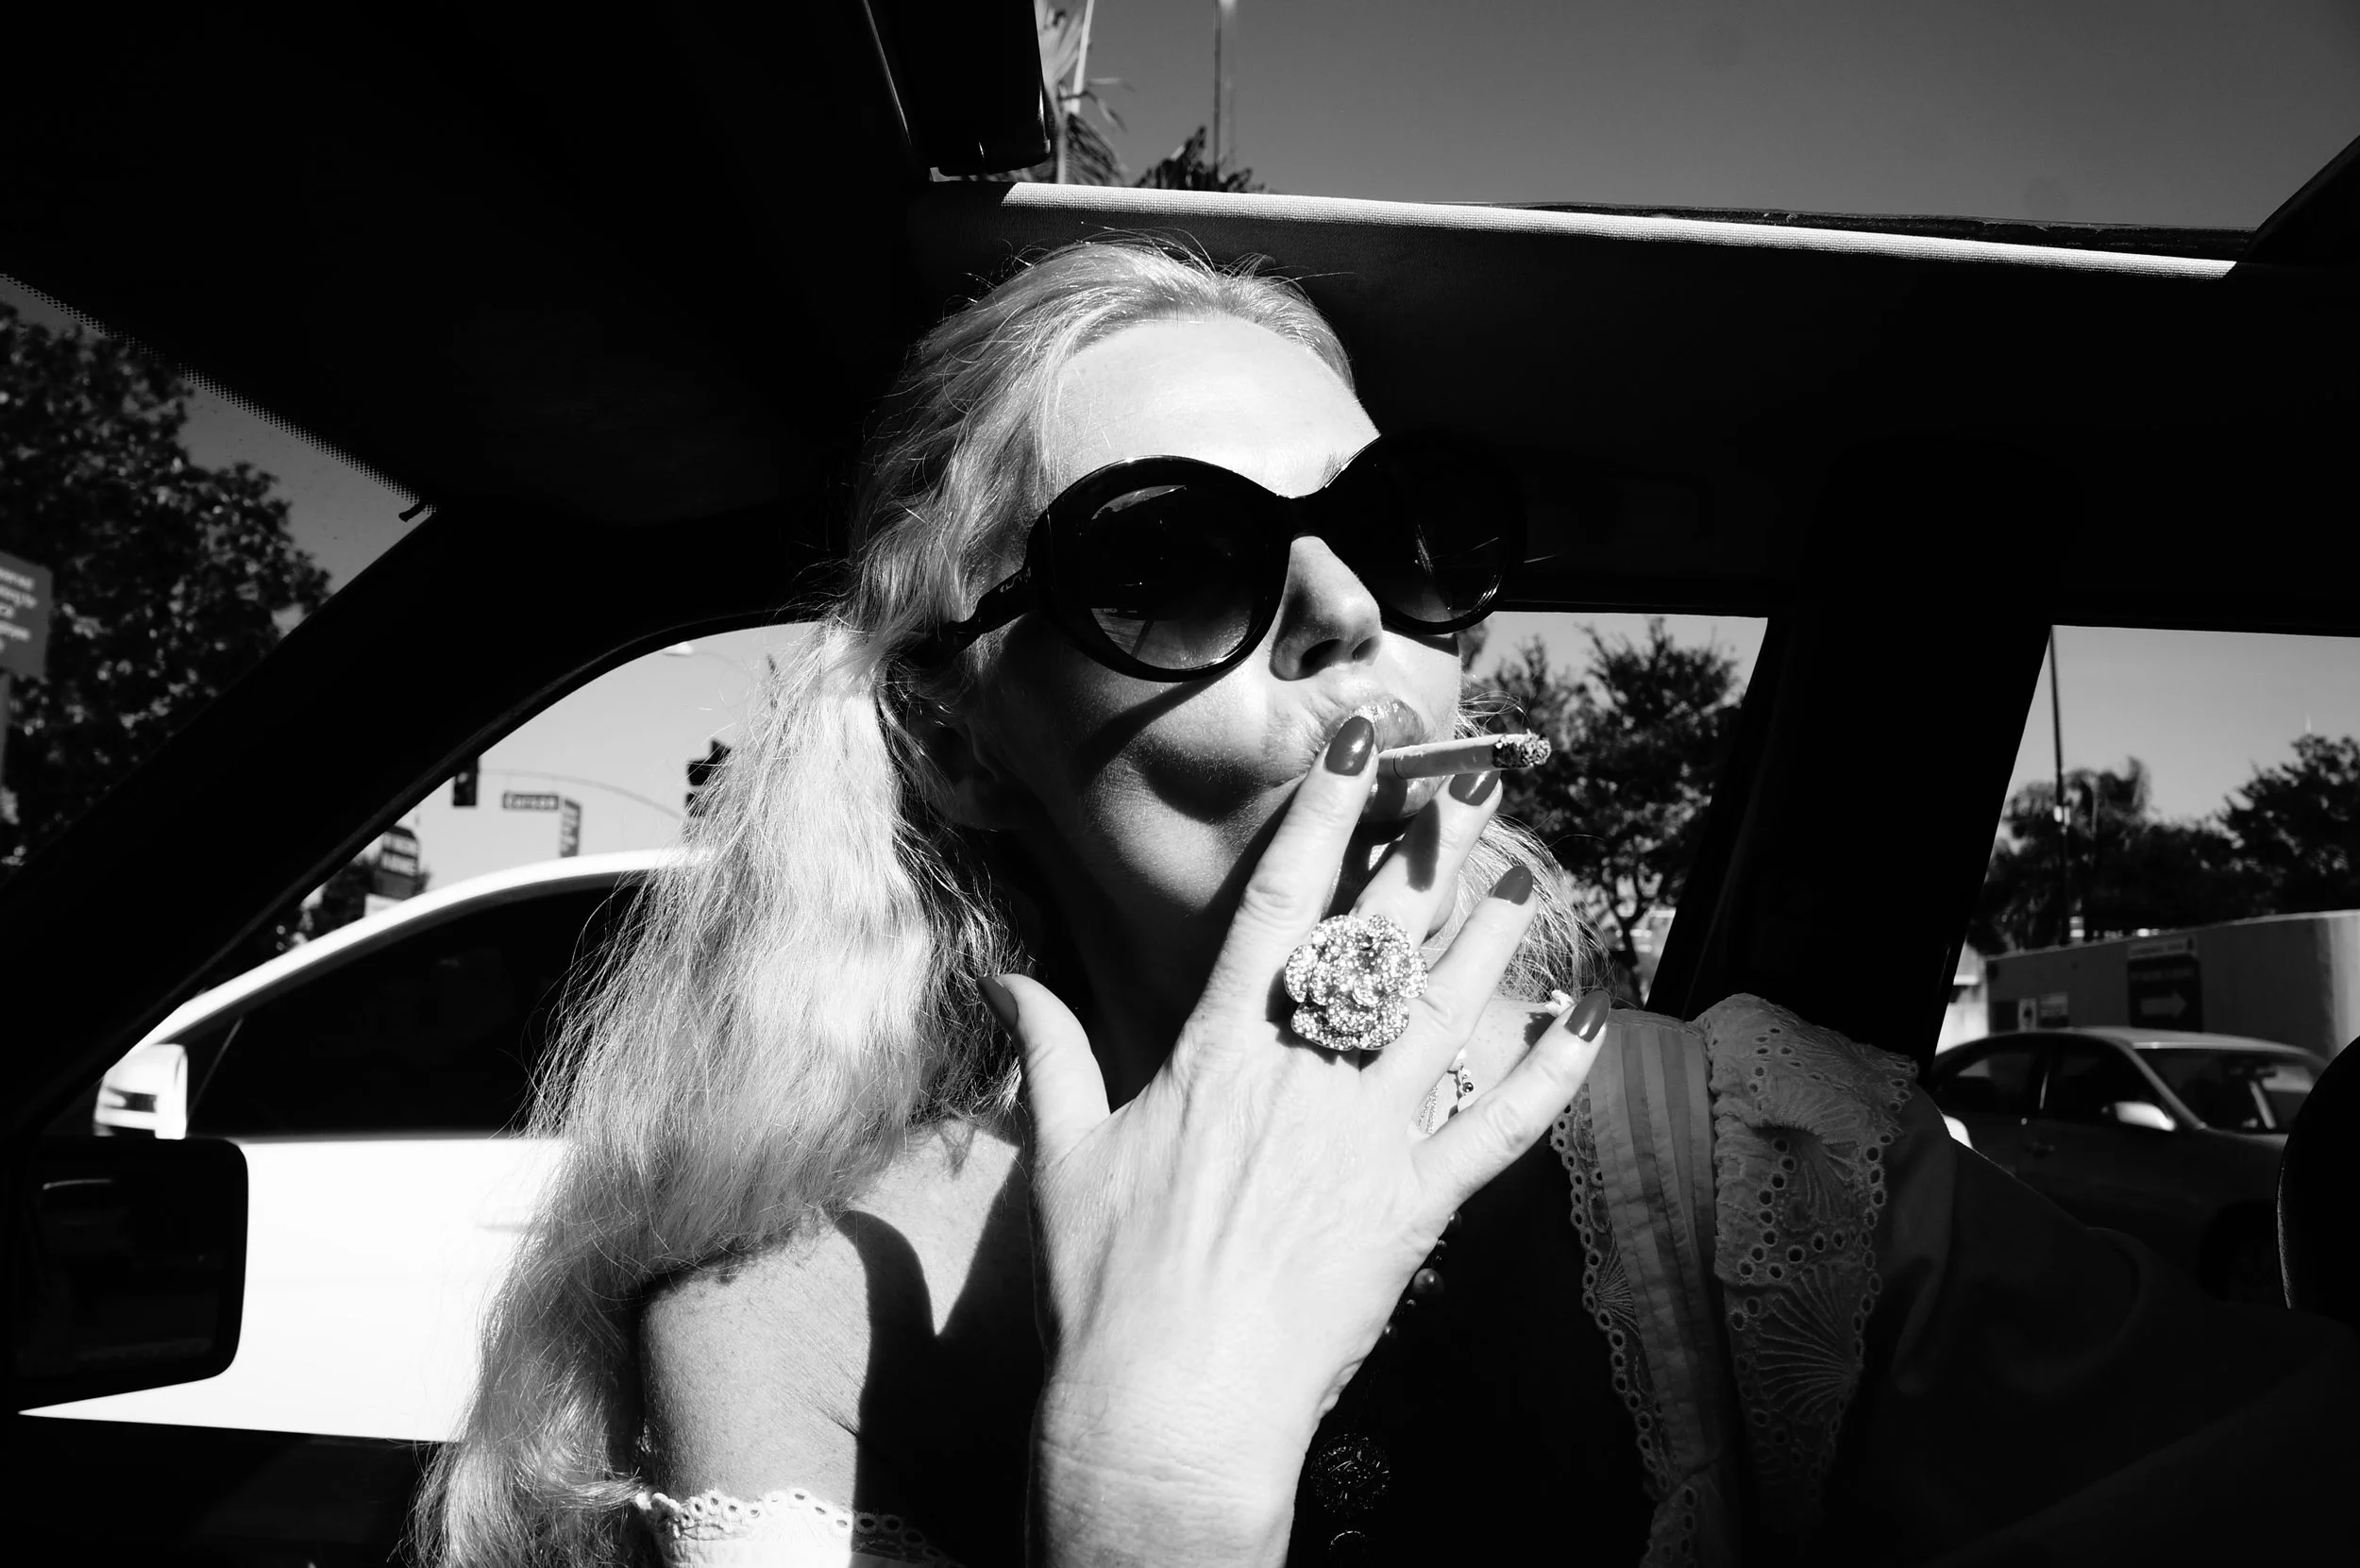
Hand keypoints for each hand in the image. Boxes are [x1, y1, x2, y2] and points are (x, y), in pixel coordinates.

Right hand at [992, 716, 1611, 1564]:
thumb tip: (1013, 977)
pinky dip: (1547, 1076)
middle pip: (1379, 941)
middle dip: (1429, 859)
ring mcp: (1368, 1140)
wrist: (1168, 1407)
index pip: (1276, 906)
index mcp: (1217, 1053)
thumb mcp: (1066, 1157)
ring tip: (1528, 875)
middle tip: (1475, 795)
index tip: (1358, 751)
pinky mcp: (1416, 1209)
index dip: (1321, 818)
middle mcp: (1302, 1077)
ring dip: (1495, 939)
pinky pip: (1498, 1129)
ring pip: (1449, 1013)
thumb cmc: (1105, 1286)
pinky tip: (1582, 1023)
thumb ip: (1052, 1054)